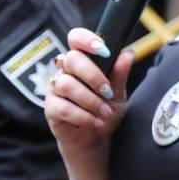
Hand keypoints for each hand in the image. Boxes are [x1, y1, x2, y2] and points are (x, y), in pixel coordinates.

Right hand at [45, 28, 134, 158]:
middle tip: (108, 92)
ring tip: (105, 113)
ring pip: (66, 84)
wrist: (97, 141)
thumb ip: (120, 74)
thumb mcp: (118, 93)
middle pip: (72, 59)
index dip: (87, 39)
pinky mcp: (50, 109)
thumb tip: (127, 53)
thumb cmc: (106, 111)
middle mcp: (66, 71)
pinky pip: (62, 107)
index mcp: (83, 61)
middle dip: (93, 76)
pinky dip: (82, 116)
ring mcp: (56, 89)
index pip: (76, 38)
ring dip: (90, 100)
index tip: (104, 51)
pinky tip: (94, 122)